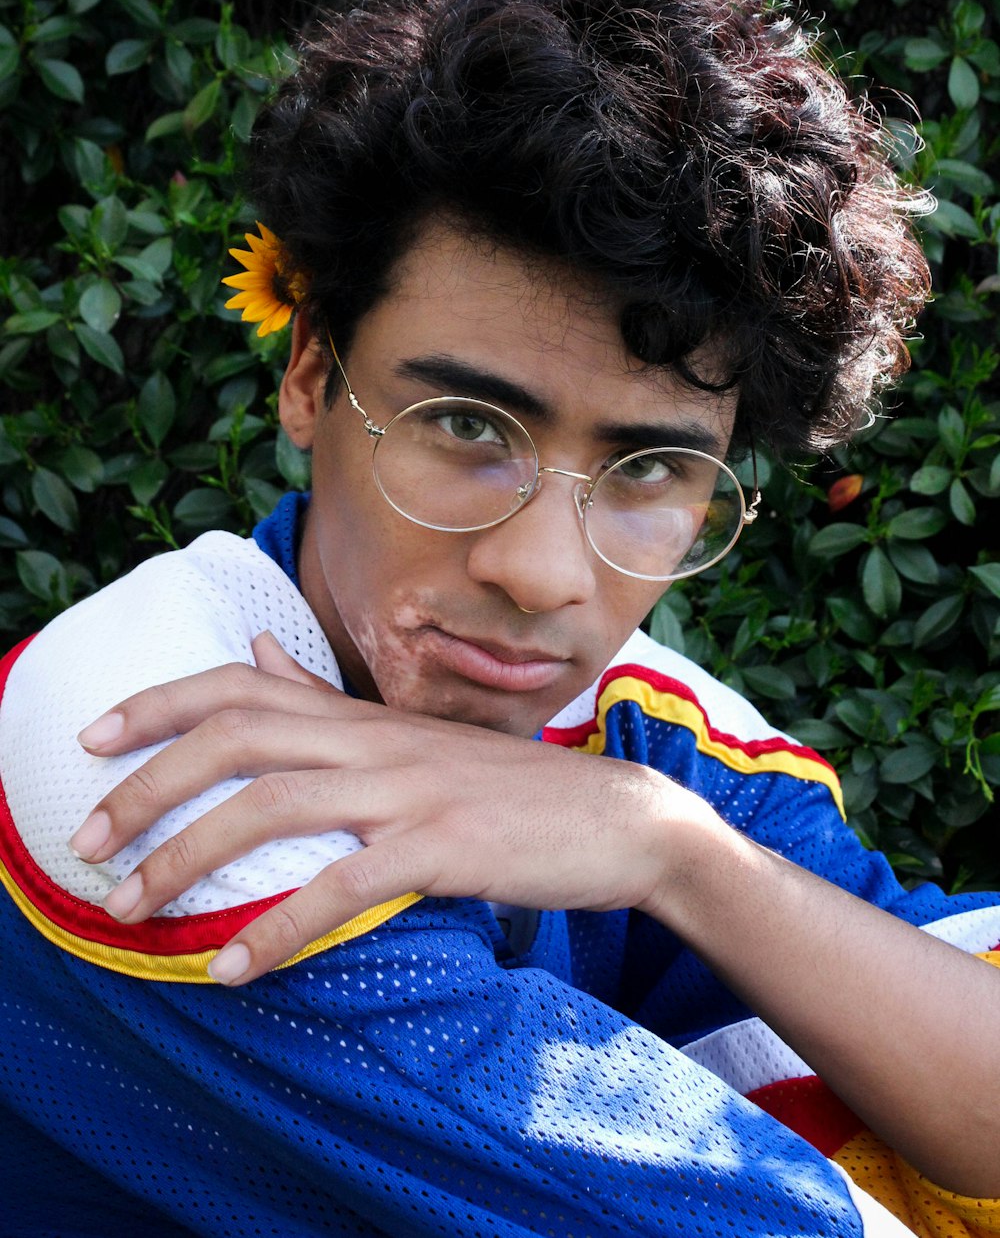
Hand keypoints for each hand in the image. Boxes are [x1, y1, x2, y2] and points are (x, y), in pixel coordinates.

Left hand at [70, 632, 708, 984]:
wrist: (617, 818)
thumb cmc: (507, 789)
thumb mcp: (412, 736)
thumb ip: (327, 702)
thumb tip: (256, 654)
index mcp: (365, 716)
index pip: (244, 685)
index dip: (160, 704)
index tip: (92, 737)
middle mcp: (376, 740)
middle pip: (239, 737)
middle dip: (150, 784)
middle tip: (87, 840)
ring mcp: (410, 790)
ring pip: (274, 805)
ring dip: (189, 855)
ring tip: (131, 906)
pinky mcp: (443, 847)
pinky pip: (342, 885)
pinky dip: (279, 927)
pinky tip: (231, 966)